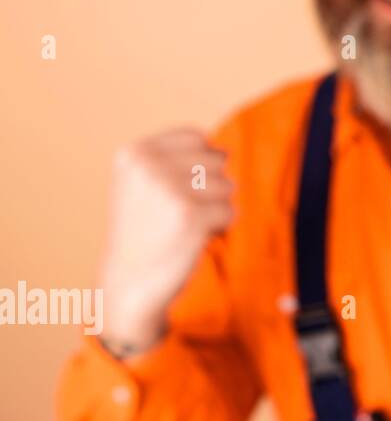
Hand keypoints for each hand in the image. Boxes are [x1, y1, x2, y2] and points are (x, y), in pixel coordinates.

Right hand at [98, 128, 234, 351]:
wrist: (130, 283)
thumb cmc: (147, 230)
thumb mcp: (145, 182)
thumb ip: (179, 158)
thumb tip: (226, 151)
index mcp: (135, 152)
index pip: (197, 137)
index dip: (199, 166)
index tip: (175, 192)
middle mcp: (148, 165)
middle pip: (217, 161)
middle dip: (209, 189)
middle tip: (178, 215)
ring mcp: (168, 189)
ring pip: (228, 186)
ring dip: (215, 209)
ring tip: (183, 227)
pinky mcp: (190, 216)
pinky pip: (231, 212)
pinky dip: (220, 228)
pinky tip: (193, 240)